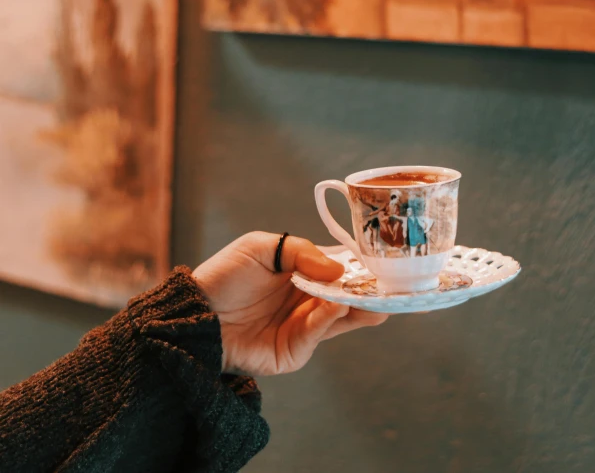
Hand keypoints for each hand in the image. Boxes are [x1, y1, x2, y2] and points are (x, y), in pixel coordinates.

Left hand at [192, 232, 388, 375]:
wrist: (192, 315)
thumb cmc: (224, 276)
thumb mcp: (261, 247)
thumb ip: (300, 252)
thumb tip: (339, 270)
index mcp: (304, 274)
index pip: (342, 270)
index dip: (362, 266)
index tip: (386, 260)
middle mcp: (309, 301)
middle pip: (350, 296)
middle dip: (372, 290)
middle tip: (396, 283)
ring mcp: (304, 328)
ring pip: (342, 317)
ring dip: (360, 305)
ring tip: (377, 295)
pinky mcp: (294, 351)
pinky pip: (318, 333)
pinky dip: (329, 318)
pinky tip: (338, 302)